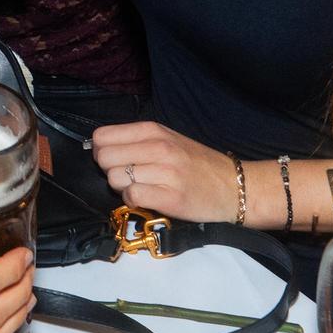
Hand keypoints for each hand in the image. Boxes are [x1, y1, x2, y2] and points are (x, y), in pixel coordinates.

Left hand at [90, 121, 236, 221]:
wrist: (234, 186)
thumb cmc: (197, 165)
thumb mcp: (168, 140)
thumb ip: (136, 141)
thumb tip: (99, 148)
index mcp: (153, 131)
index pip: (102, 137)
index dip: (101, 151)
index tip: (114, 160)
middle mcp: (158, 148)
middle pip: (104, 159)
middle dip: (110, 171)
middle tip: (128, 177)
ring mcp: (165, 172)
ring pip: (115, 178)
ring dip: (122, 188)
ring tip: (142, 188)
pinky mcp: (170, 197)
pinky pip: (131, 197)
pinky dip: (133, 201)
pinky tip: (148, 199)